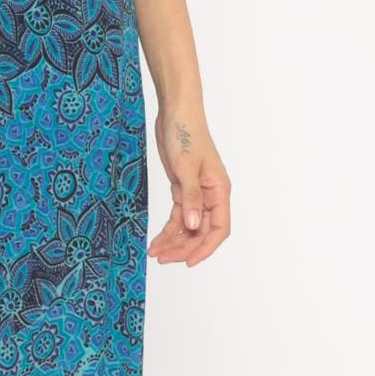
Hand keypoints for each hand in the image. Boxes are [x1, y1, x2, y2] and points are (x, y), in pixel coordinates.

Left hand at [149, 99, 228, 266]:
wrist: (175, 113)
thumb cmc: (185, 134)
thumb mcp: (186, 168)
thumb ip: (190, 198)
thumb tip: (194, 227)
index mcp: (219, 191)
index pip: (219, 228)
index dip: (206, 248)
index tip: (189, 262)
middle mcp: (211, 195)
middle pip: (202, 232)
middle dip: (184, 247)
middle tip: (163, 259)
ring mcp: (196, 193)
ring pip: (189, 226)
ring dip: (174, 241)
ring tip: (155, 253)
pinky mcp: (182, 188)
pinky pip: (178, 216)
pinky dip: (168, 229)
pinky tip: (156, 240)